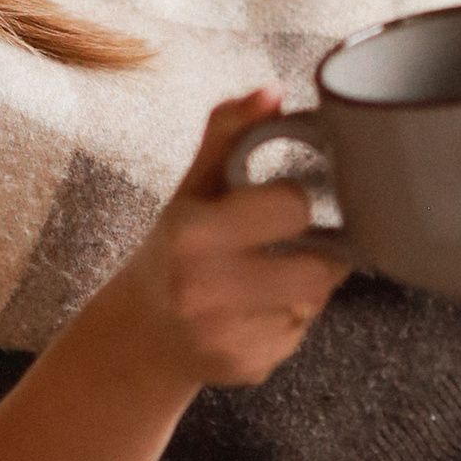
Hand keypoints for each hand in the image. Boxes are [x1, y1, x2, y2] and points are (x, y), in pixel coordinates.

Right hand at [90, 89, 352, 396]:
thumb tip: (271, 91)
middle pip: (321, 268)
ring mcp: (225, 336)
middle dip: (315, 254)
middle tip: (289, 247)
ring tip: (266, 280)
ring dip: (303, 290)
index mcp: (193, 233)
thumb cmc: (174, 248)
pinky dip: (288, 323)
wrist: (140, 332)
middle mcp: (204, 289)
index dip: (296, 202)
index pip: (295, 206)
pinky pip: (300, 337)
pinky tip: (253, 314)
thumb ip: (229, 133)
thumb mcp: (193, 187)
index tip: (279, 205)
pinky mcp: (246, 369)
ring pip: (315, 303)